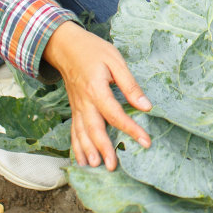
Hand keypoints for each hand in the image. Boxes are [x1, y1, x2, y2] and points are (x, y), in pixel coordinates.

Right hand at [43, 20, 151, 169]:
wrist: (66, 47)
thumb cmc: (94, 51)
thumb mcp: (116, 61)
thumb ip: (130, 85)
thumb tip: (146, 106)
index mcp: (96, 89)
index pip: (115, 114)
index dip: (131, 129)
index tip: (146, 141)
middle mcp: (84, 102)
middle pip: (94, 129)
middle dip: (104, 148)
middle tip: (114, 166)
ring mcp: (77, 107)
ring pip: (81, 133)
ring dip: (88, 151)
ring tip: (97, 166)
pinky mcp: (74, 109)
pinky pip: (74, 130)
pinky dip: (76, 147)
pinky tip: (81, 160)